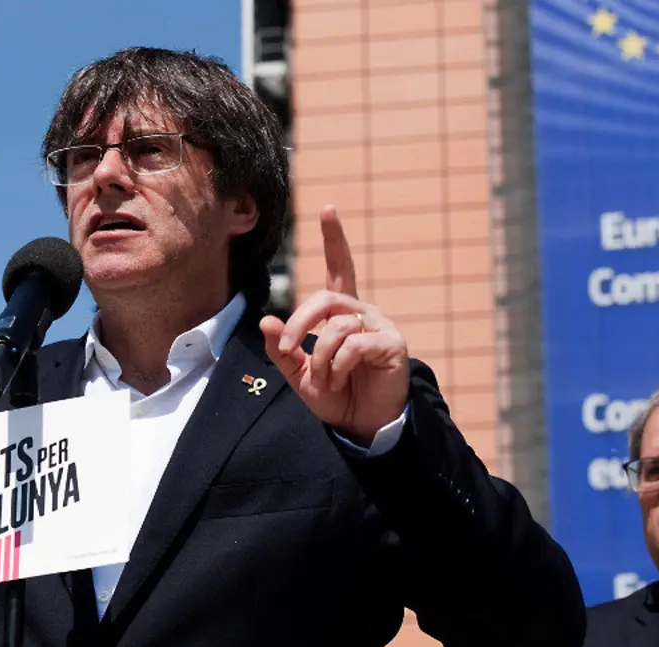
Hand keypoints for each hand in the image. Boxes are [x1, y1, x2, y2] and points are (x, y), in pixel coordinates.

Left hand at [261, 205, 409, 444]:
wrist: (363, 426)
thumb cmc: (336, 396)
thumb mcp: (300, 374)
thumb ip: (283, 350)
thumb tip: (266, 321)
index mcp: (342, 314)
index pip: (340, 269)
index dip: (335, 239)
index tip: (329, 208)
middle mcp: (363, 313)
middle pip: (325, 298)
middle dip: (299, 323)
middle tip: (288, 350)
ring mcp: (380, 326)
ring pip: (336, 326)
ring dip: (319, 358)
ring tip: (325, 381)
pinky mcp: (392, 344)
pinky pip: (353, 344)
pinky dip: (337, 366)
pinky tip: (340, 380)